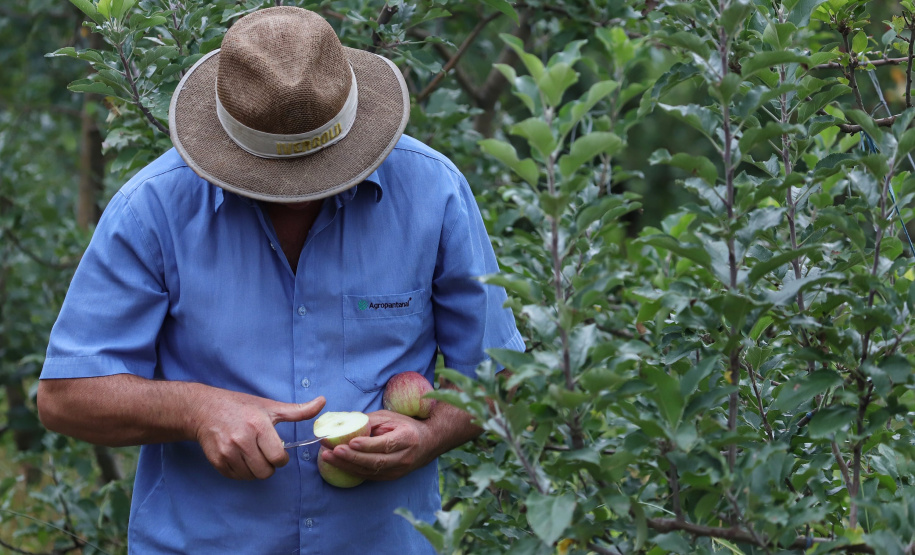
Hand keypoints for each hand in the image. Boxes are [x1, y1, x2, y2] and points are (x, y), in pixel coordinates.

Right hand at [193, 391, 325, 480]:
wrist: (204, 409)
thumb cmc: (241, 407)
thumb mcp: (270, 407)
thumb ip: (298, 410)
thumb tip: (323, 402)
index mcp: (258, 425)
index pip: (278, 457)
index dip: (282, 458)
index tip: (278, 451)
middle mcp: (242, 440)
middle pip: (265, 472)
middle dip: (270, 466)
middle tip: (266, 454)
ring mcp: (227, 452)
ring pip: (251, 476)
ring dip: (256, 470)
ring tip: (253, 455)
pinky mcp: (217, 461)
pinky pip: (237, 477)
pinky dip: (242, 472)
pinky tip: (241, 458)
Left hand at [320, 410, 434, 480]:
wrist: (427, 443)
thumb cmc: (405, 426)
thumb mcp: (391, 417)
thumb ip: (369, 421)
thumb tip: (344, 422)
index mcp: (407, 438)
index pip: (385, 444)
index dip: (367, 445)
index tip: (350, 442)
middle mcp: (404, 457)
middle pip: (376, 461)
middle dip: (352, 457)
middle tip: (332, 451)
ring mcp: (398, 470)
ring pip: (370, 471)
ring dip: (347, 465)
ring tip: (327, 457)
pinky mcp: (391, 477)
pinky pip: (369, 476)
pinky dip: (352, 470)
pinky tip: (337, 464)